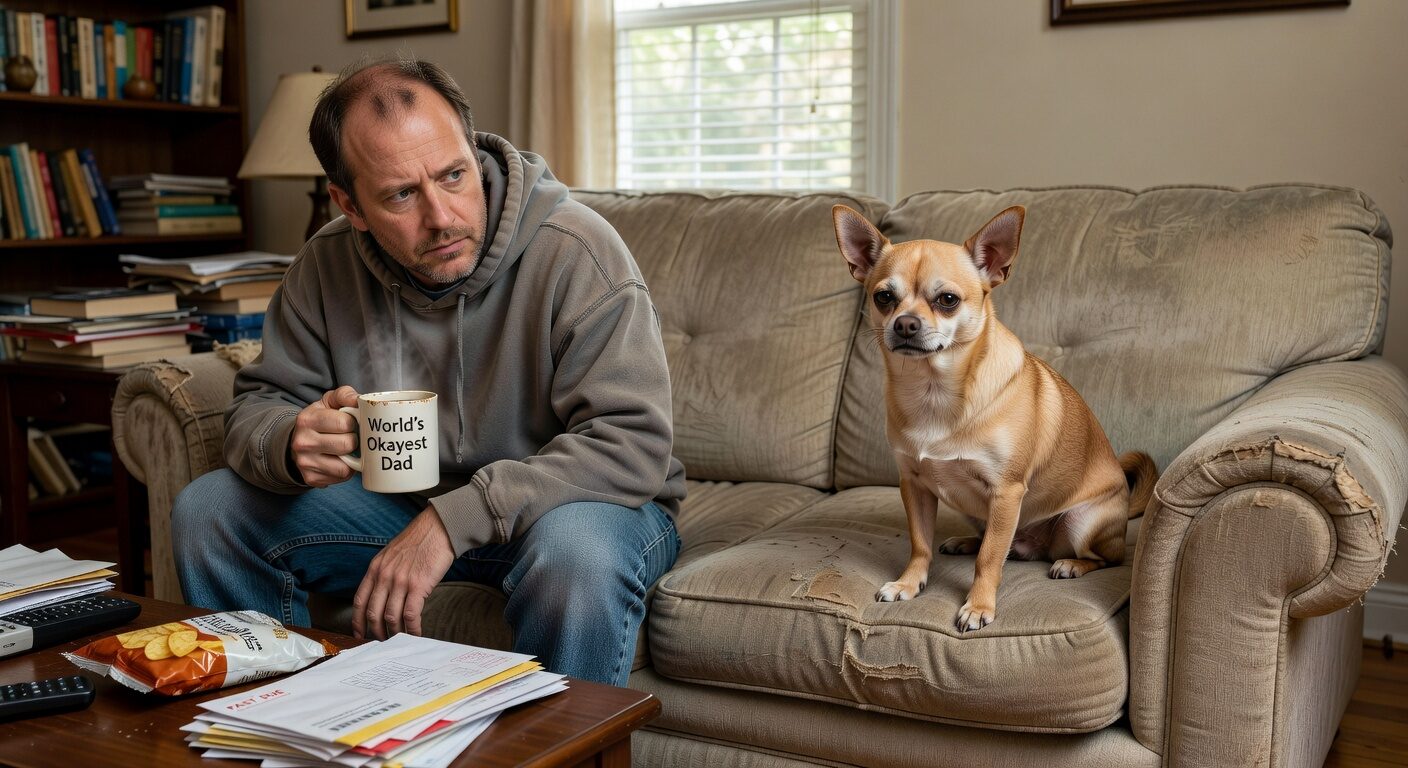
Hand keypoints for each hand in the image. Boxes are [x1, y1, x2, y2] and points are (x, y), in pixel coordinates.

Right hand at [289, 386, 359, 486]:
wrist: (298, 440)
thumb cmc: (321, 418)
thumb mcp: (329, 401)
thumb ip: (345, 395)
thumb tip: (359, 400)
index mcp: (307, 420)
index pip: (345, 423)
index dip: (353, 422)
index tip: (349, 422)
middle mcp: (303, 442)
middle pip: (347, 445)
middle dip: (354, 440)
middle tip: (349, 436)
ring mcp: (305, 463)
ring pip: (345, 466)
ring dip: (351, 458)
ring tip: (345, 449)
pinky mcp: (311, 478)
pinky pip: (341, 477)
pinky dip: (346, 469)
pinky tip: (339, 460)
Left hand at [352, 507, 455, 639]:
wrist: (438, 528)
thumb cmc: (419, 540)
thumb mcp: (392, 554)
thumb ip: (384, 573)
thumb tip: (384, 595)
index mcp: (375, 568)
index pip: (359, 601)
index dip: (357, 621)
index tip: (359, 634)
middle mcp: (384, 576)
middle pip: (373, 613)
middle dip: (377, 632)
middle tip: (382, 641)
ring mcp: (400, 581)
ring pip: (391, 617)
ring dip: (395, 633)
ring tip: (400, 640)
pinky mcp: (418, 586)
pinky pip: (410, 615)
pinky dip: (412, 629)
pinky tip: (416, 633)